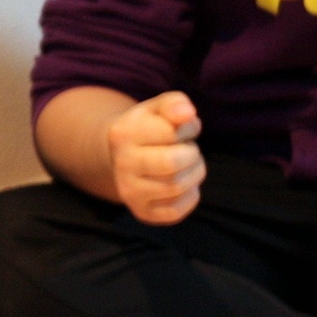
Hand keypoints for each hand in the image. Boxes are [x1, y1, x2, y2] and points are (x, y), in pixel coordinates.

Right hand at [106, 92, 204, 224]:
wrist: (123, 158)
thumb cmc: (148, 129)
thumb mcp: (158, 108)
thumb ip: (175, 103)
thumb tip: (187, 114)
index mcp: (123, 133)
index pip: (170, 132)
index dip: (188, 129)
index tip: (184, 129)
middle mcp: (121, 165)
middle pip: (172, 163)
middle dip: (192, 154)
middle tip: (189, 150)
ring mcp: (129, 192)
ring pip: (176, 187)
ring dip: (195, 173)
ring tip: (189, 164)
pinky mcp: (142, 212)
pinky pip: (176, 211)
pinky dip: (191, 195)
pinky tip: (186, 184)